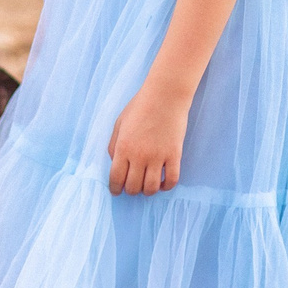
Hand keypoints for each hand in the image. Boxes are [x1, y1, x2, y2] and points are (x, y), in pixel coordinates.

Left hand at [107, 81, 188, 195]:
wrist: (165, 96)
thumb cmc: (140, 106)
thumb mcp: (119, 123)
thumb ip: (113, 145)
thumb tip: (114, 163)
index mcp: (123, 148)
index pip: (116, 178)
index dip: (115, 189)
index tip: (116, 191)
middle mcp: (139, 156)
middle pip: (133, 187)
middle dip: (131, 190)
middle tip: (132, 187)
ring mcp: (158, 157)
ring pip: (151, 188)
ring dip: (148, 191)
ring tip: (147, 186)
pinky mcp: (174, 155)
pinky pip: (172, 180)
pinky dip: (167, 186)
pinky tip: (163, 183)